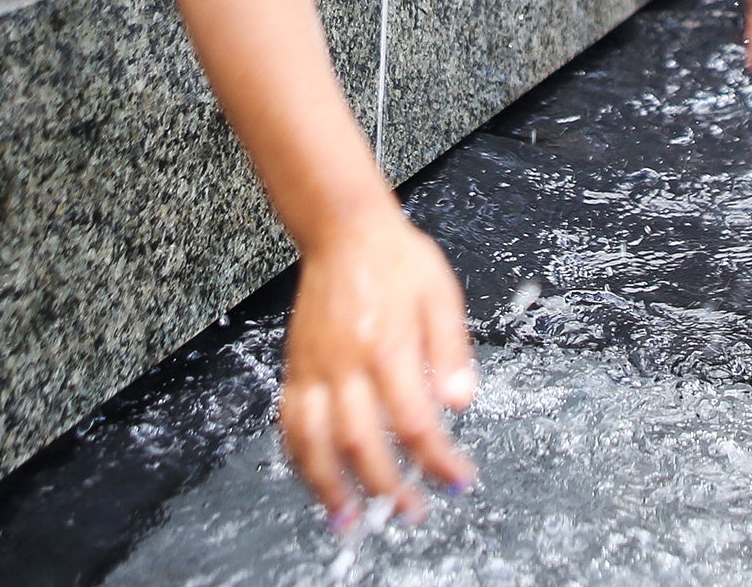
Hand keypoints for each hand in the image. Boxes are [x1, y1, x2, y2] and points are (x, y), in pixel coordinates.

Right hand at [281, 197, 478, 529]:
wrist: (345, 231)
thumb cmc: (396, 258)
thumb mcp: (441, 294)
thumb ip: (452, 350)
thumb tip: (463, 401)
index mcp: (388, 343)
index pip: (414, 419)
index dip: (436, 458)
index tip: (457, 477)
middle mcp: (347, 361)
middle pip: (361, 441)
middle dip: (387, 487)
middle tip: (411, 511)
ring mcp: (314, 367)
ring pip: (313, 441)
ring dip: (330, 487)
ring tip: (350, 520)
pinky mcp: (294, 367)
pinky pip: (288, 422)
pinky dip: (299, 457)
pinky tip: (314, 477)